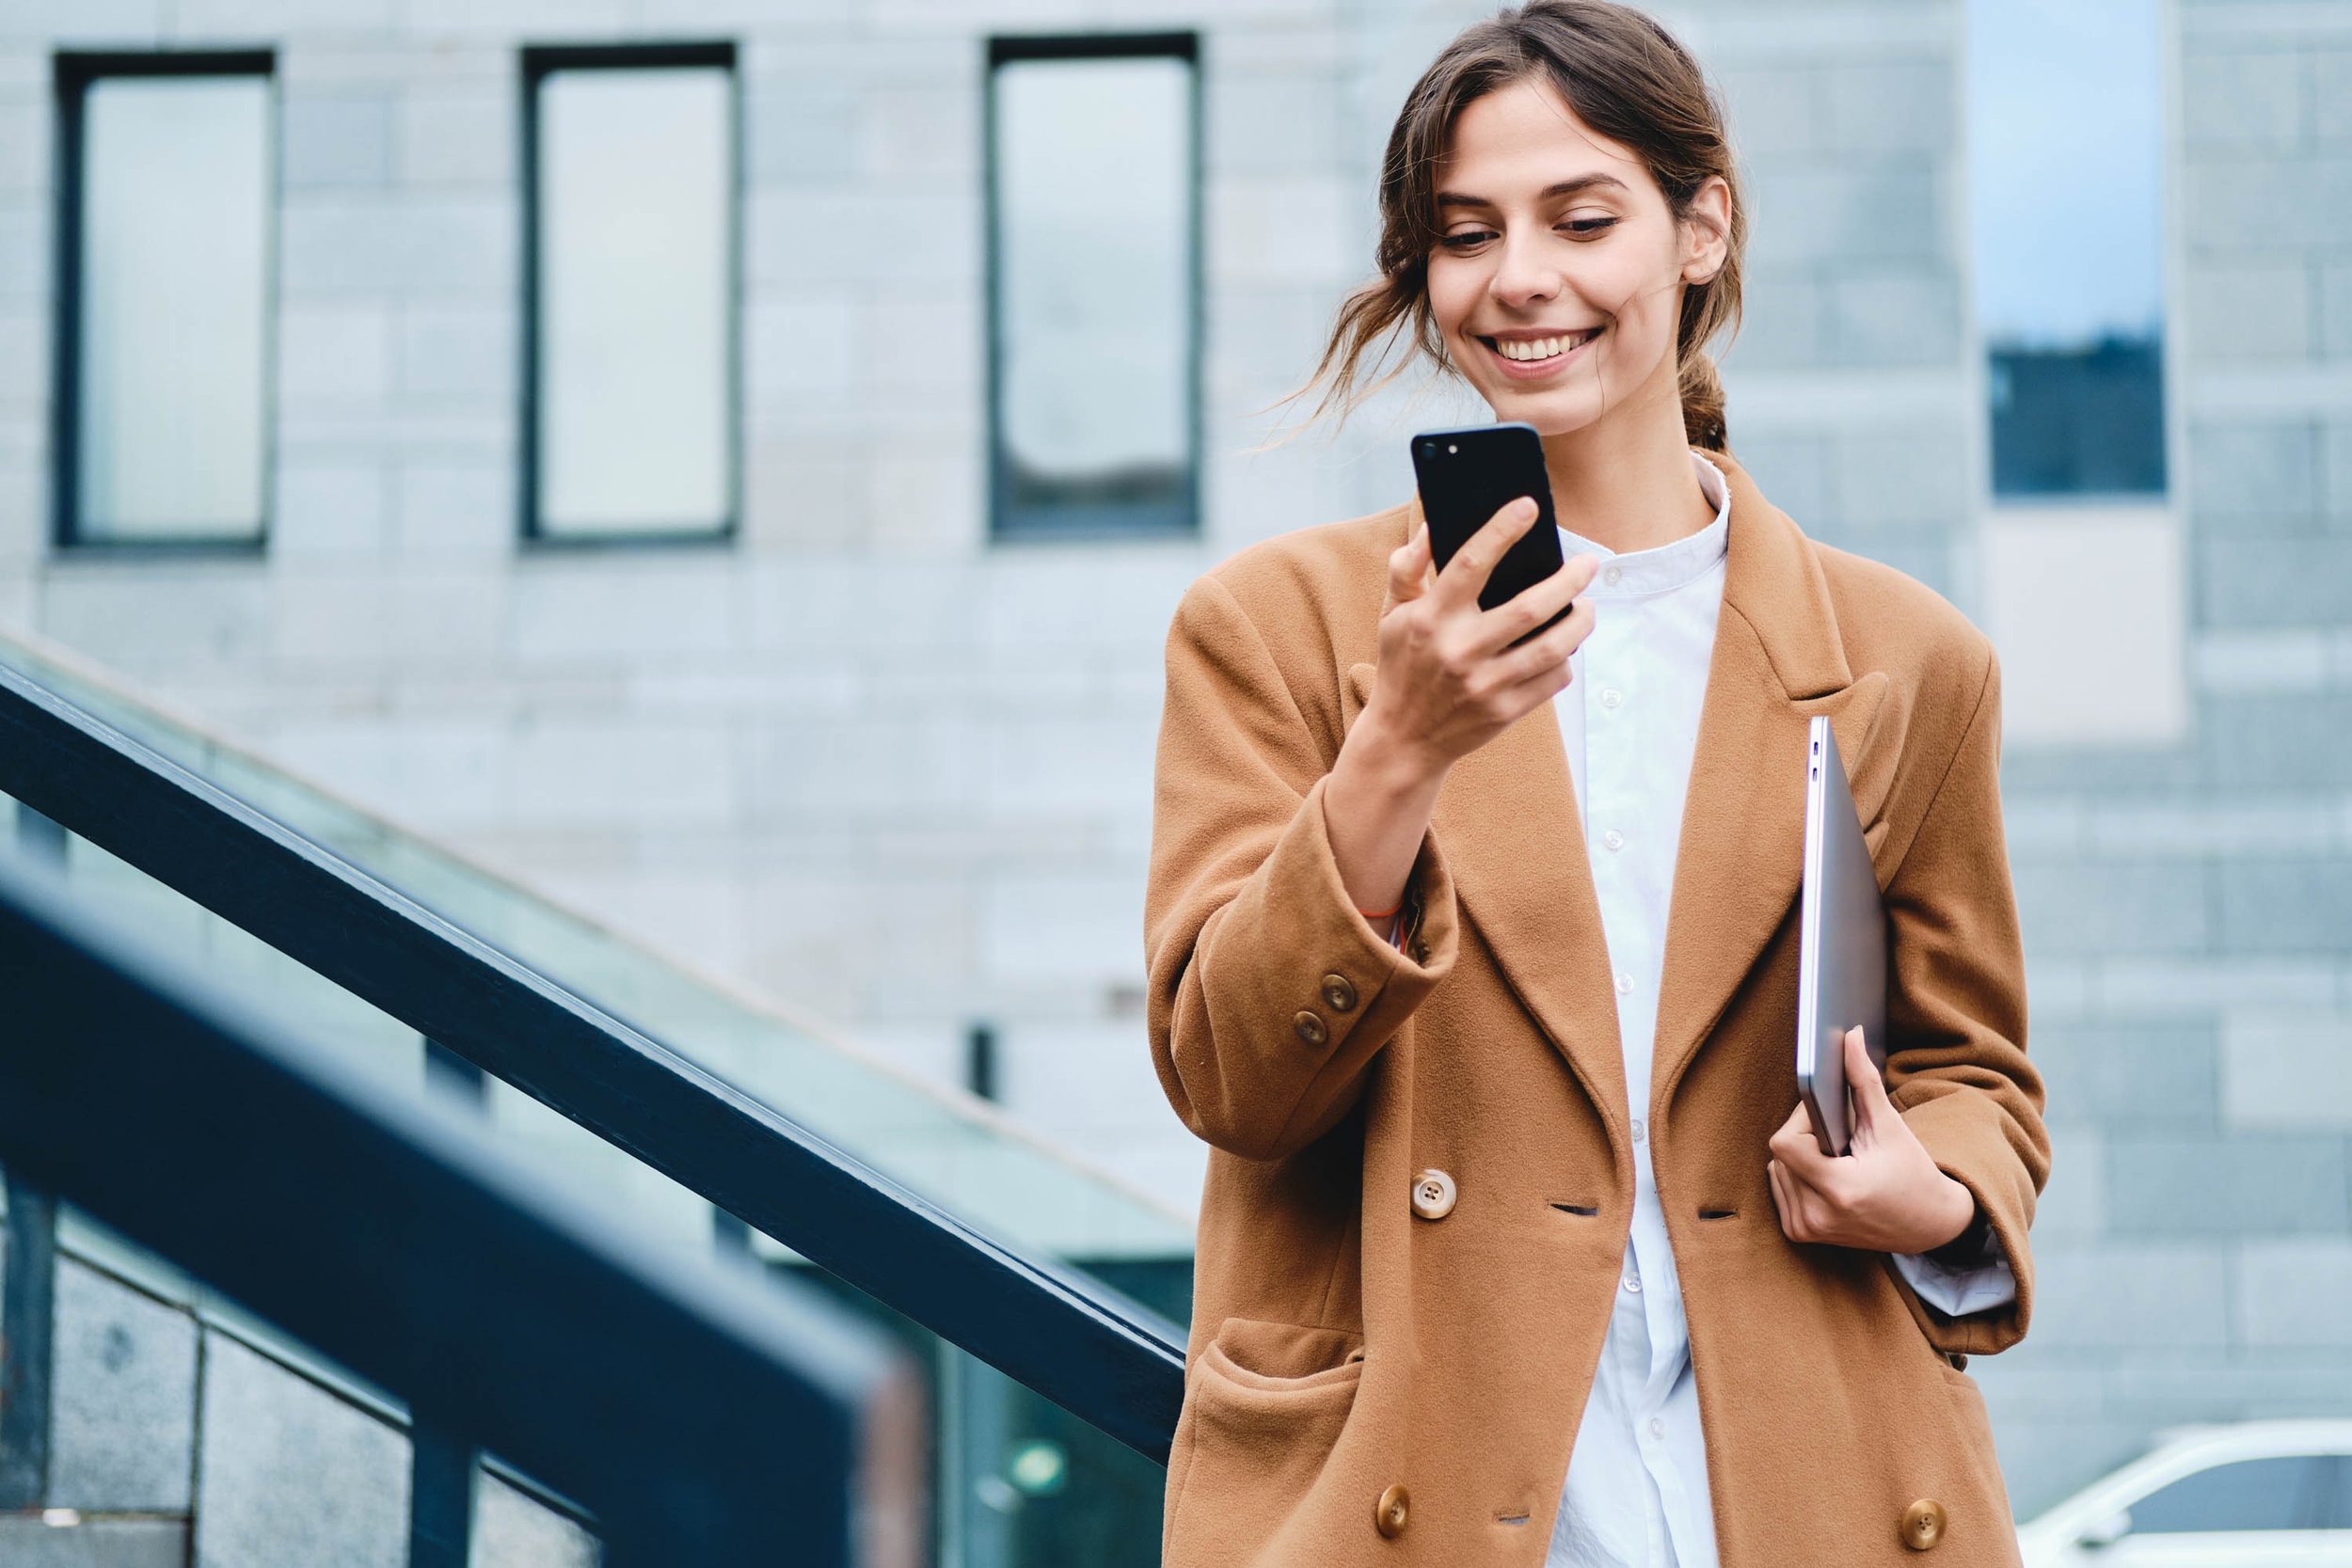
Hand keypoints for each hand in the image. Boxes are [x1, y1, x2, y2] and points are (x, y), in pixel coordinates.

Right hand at [1357, 499, 1599, 779]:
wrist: (1403, 738)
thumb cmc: (1402, 666)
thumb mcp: (1392, 615)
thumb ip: (1406, 568)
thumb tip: (1430, 526)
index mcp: (1430, 619)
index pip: (1469, 564)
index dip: (1500, 531)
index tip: (1527, 507)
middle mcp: (1458, 650)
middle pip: (1529, 608)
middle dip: (1568, 580)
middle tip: (1589, 564)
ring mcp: (1483, 684)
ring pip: (1551, 647)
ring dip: (1580, 621)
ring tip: (1588, 605)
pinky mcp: (1503, 711)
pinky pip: (1551, 679)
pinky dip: (1566, 658)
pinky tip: (1567, 644)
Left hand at [1766, 1026, 1976, 1253]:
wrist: (1927, 1225)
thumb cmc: (1911, 1173)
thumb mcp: (1890, 1126)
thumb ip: (1863, 1080)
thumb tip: (1850, 1035)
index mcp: (1838, 1190)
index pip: (1784, 1143)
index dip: (1801, 1122)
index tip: (1827, 1118)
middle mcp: (1816, 1215)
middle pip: (1780, 1154)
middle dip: (1806, 1138)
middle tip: (1841, 1142)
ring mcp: (1806, 1227)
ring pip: (1776, 1168)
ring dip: (1799, 1157)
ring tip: (1838, 1163)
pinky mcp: (1800, 1232)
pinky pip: (1780, 1185)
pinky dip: (1796, 1174)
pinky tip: (1828, 1176)